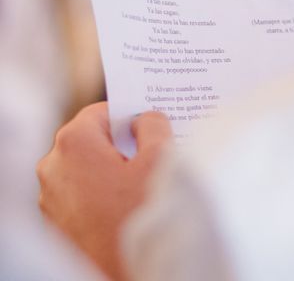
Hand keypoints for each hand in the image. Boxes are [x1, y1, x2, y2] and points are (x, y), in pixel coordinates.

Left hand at [37, 103, 171, 279]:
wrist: (126, 276)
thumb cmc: (142, 216)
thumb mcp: (159, 160)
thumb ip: (153, 126)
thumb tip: (146, 119)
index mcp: (74, 143)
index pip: (101, 111)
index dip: (128, 114)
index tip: (149, 122)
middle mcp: (53, 167)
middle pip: (92, 139)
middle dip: (122, 143)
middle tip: (153, 150)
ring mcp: (51, 198)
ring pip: (86, 167)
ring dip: (113, 169)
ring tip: (143, 182)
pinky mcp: (57, 223)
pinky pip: (81, 194)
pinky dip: (102, 192)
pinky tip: (129, 204)